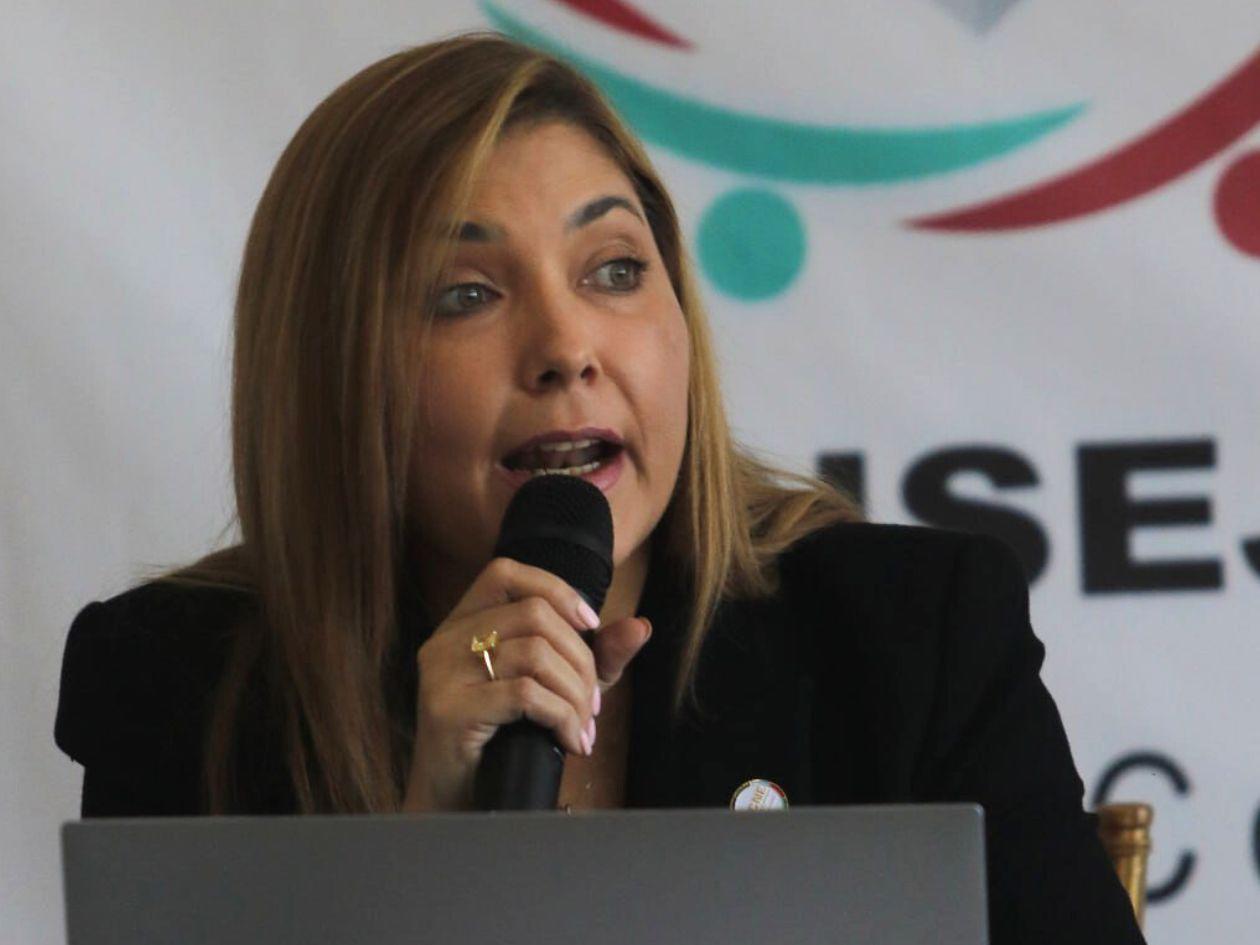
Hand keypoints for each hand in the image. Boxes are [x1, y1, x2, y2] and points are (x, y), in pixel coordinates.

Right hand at [401, 557, 651, 811]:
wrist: (455, 803)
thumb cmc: (503, 743)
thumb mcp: (556, 690)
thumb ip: (597, 657)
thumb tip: (641, 626)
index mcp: (461, 625)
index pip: (505, 572)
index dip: (556, 589)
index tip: (591, 625)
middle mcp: (444, 641)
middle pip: (533, 615)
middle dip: (581, 659)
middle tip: (593, 704)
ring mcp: (442, 674)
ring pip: (533, 653)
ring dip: (575, 693)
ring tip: (583, 727)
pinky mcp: (448, 709)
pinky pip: (525, 693)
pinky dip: (562, 716)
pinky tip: (570, 742)